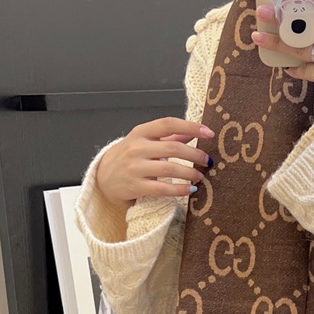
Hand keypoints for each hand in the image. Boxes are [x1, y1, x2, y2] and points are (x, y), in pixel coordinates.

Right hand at [96, 117, 214, 208]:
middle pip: (173, 148)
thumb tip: (195, 130)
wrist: (104, 178)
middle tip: (207, 161)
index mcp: (141, 132)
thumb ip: (170, 136)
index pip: (168, 124)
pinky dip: (180, 189)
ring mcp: (135, 167)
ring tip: (200, 176)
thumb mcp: (146, 141)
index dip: (191, 126)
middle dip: (195, 155)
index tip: (209, 132)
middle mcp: (137, 148)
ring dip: (190, 173)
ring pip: (169, 169)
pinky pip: (162, 189)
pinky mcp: (135, 186)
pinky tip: (190, 189)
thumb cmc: (130, 157)